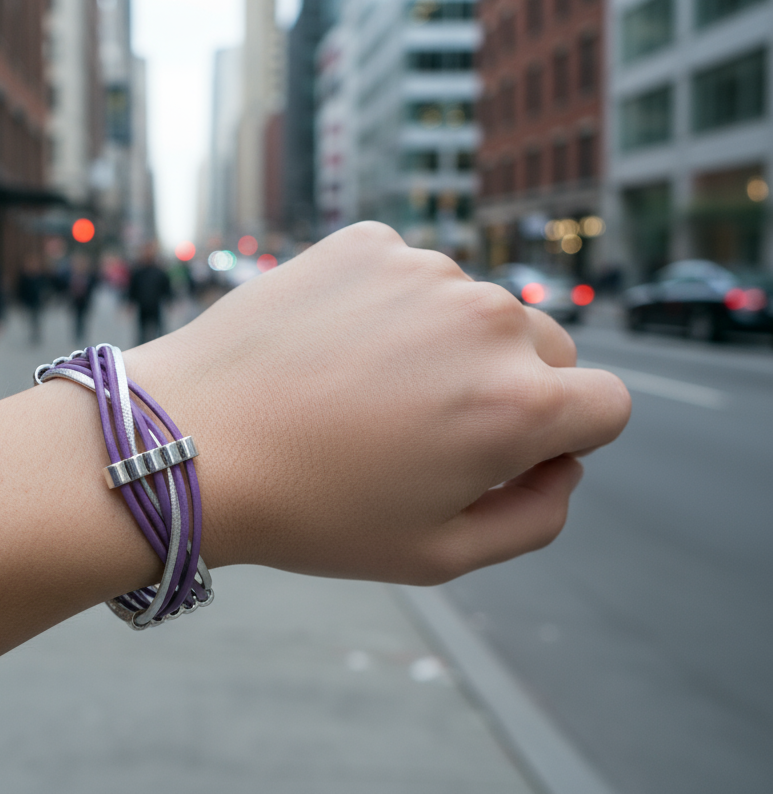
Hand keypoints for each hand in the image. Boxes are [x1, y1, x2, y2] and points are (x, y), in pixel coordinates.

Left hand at [127, 223, 629, 584]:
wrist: (189, 440)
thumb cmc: (311, 511)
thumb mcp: (438, 554)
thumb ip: (536, 517)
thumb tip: (562, 465)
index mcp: (520, 405)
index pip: (606, 407)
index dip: (563, 440)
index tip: (501, 456)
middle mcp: (487, 322)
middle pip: (547, 352)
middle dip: (509, 390)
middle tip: (421, 431)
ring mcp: (426, 271)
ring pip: (475, 310)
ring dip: (445, 345)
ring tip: (362, 391)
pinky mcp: (368, 241)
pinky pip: (412, 275)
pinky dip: (391, 306)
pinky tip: (334, 346)